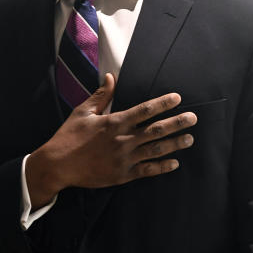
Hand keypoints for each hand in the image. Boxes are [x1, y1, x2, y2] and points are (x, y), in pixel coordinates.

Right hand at [25, 73, 196, 207]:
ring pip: (155, 150)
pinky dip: (162, 167)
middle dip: (177, 123)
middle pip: (156, 130)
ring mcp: (124, 159)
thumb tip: (111, 77)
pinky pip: (147, 171)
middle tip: (193, 118)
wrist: (58, 165)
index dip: (162, 103)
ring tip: (189, 139)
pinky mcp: (122, 175)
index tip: (177, 98)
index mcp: (114, 122)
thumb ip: (100, 95)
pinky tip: (175, 163)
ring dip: (174, 144)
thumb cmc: (69, 136)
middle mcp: (122, 140)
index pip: (144, 110)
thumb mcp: (83, 112)